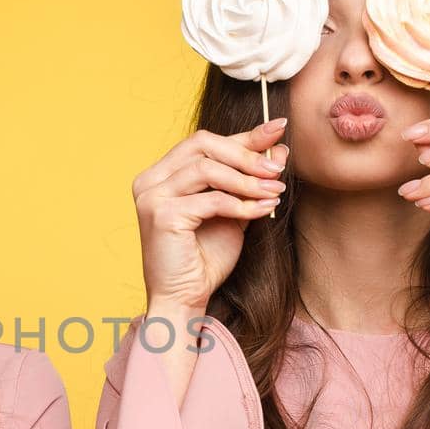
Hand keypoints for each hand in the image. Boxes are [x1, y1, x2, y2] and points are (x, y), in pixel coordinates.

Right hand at [133, 119, 287, 315]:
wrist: (184, 299)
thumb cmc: (205, 259)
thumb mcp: (234, 211)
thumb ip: (249, 181)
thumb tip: (279, 150)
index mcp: (161, 175)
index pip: (204, 143)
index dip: (243, 136)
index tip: (278, 129)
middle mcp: (150, 180)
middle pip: (202, 144)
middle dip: (245, 154)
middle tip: (276, 170)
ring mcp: (152, 196)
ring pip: (207, 169)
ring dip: (247, 179)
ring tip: (275, 192)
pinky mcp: (161, 215)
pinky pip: (211, 200)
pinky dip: (241, 203)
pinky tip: (262, 210)